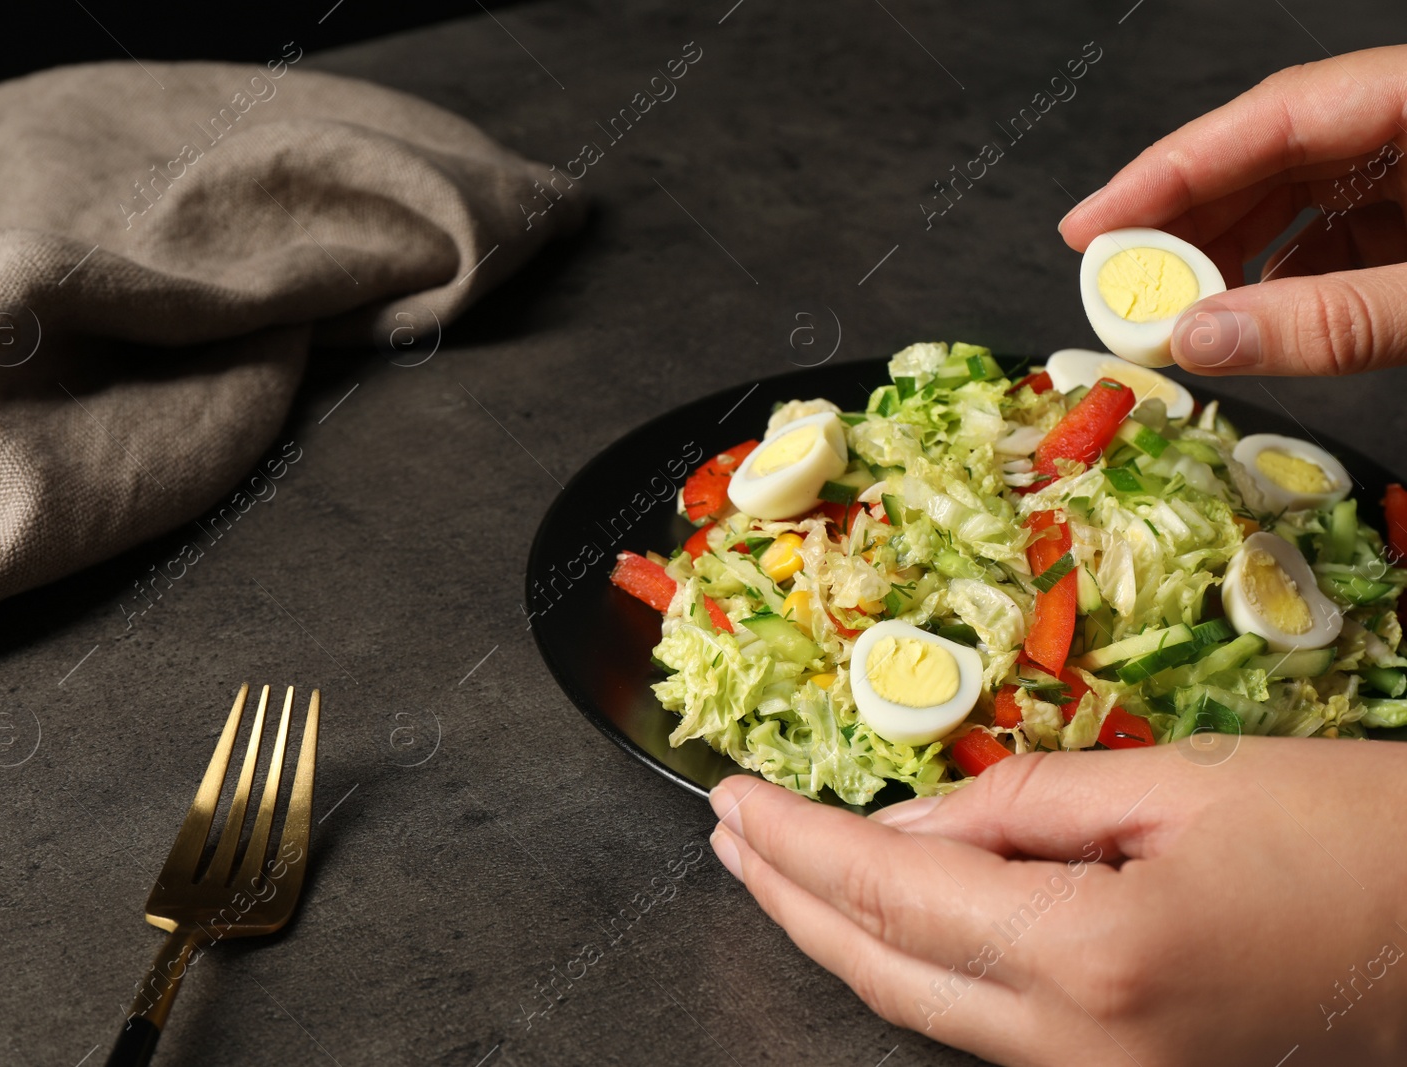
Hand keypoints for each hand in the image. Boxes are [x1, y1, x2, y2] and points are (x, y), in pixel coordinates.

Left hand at [709, 738, 1406, 1065]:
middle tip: (729, 832)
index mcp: (1092, 957)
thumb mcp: (1181, 782)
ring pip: (921, 1007)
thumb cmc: (1361, 841)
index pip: (888, 891)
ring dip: (838, 932)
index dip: (795, 839)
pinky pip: (982, 1023)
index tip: (733, 796)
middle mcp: (1082, 1047)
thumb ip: (1021, 803)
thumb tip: (907, 825)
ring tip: (776, 866)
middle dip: (787, 896)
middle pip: (881, 970)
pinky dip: (913, 962)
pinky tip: (882, 914)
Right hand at [1058, 46, 1406, 376]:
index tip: (1090, 225)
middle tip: (1119, 283)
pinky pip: (1343, 224)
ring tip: (1179, 313)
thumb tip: (1199, 340)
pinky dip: (1290, 274)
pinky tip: (1257, 317)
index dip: (1169, 171)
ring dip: (1232, 254)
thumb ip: (1330, 321)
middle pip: (1271, 150)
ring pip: (1300, 190)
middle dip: (1188, 220)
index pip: (1272, 114)